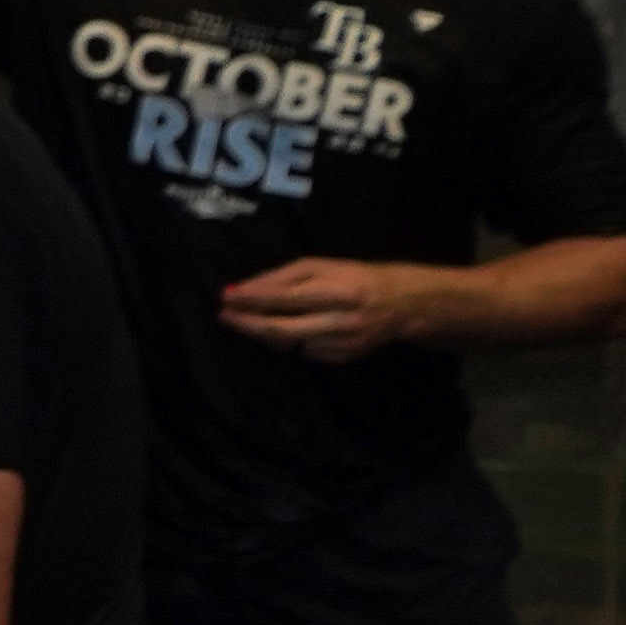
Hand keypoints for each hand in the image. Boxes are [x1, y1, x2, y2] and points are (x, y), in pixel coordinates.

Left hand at [217, 259, 422, 362]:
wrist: (402, 304)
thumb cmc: (354, 277)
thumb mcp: (322, 266)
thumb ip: (283, 277)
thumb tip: (244, 289)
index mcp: (338, 289)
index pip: (286, 297)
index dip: (253, 299)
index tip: (226, 297)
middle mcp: (343, 319)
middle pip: (284, 329)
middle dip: (249, 324)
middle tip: (224, 317)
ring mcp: (345, 342)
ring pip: (291, 343)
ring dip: (265, 333)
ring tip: (250, 321)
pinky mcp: (346, 357)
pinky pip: (307, 352)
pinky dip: (292, 342)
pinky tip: (292, 330)